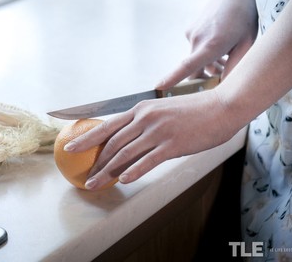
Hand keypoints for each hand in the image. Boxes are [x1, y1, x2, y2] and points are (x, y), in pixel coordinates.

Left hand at [64, 89, 239, 189]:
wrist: (220, 107)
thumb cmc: (192, 111)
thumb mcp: (162, 111)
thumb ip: (143, 123)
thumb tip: (127, 140)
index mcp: (140, 110)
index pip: (106, 125)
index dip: (86, 138)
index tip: (70, 147)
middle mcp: (144, 119)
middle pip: (111, 143)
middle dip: (95, 161)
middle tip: (85, 175)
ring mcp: (157, 131)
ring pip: (124, 153)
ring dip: (107, 171)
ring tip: (96, 183)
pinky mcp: (172, 144)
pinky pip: (147, 161)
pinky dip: (133, 171)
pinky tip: (123, 180)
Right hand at [157, 0, 257, 88]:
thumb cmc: (246, 18)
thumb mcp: (247, 45)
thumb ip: (235, 67)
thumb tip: (226, 86)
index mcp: (211, 45)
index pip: (187, 66)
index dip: (172, 78)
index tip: (159, 86)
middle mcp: (196, 39)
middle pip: (194, 69)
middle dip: (206, 76)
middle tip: (224, 75)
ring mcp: (191, 33)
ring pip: (196, 59)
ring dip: (209, 63)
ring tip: (228, 57)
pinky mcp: (190, 29)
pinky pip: (196, 48)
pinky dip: (206, 52)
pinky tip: (221, 45)